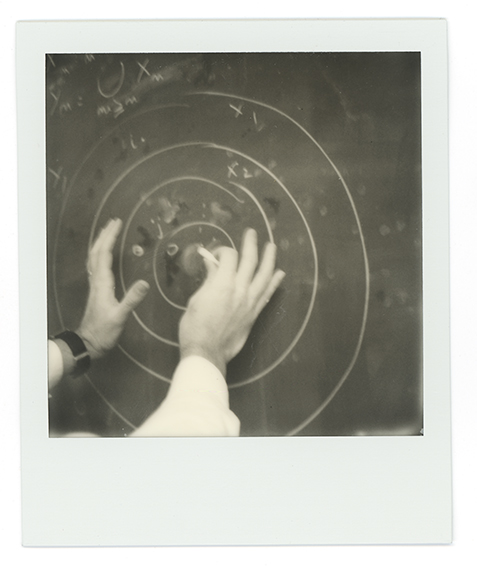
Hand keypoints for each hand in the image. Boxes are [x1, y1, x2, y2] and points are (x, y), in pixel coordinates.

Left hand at [77, 218, 149, 359]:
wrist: (89, 343)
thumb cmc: (103, 331)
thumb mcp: (120, 316)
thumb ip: (131, 299)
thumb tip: (144, 283)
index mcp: (102, 283)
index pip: (104, 254)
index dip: (110, 238)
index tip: (117, 224)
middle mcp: (96, 280)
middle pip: (96, 252)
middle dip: (104, 235)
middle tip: (113, 222)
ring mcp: (95, 285)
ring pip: (94, 258)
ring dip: (100, 243)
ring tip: (108, 232)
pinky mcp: (96, 290)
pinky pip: (96, 266)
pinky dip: (100, 254)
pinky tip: (104, 255)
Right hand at [178, 228, 285, 374]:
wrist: (206, 351)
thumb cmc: (194, 326)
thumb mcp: (196, 299)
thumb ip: (208, 279)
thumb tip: (211, 262)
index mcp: (223, 284)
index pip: (229, 257)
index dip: (222, 251)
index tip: (215, 255)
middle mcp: (240, 290)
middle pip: (249, 260)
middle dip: (251, 244)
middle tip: (252, 233)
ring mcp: (250, 302)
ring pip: (264, 275)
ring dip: (269, 258)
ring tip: (272, 246)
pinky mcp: (254, 313)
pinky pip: (267, 294)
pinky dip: (274, 282)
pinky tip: (279, 273)